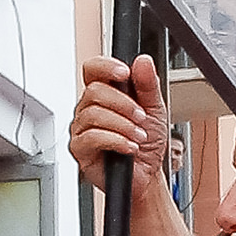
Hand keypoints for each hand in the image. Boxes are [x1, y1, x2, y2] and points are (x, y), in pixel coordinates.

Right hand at [69, 54, 168, 199]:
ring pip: (93, 114)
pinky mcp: (80, 149)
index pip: (93, 69)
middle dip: (124, 104)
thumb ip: (148, 85)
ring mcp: (81, 128)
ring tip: (139, 136)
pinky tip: (130, 147)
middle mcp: (89, 109)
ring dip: (124, 125)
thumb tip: (142, 61)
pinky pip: (91, 137)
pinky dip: (117, 140)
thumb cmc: (147, 143)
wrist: (147, 174)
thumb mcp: (156, 110)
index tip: (125, 73)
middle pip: (94, 91)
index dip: (105, 66)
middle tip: (142, 118)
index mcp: (106, 95)